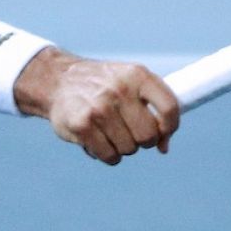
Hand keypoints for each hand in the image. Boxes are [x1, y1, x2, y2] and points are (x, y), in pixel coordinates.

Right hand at [16, 50, 179, 164]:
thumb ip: (154, 107)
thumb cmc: (103, 85)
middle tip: (130, 131)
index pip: (169, 107)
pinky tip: (98, 140)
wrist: (59, 80)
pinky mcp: (82, 125)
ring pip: (129, 149)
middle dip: (143, 140)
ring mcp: (100, 108)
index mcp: (137, 75)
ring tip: (109, 131)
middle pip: (149, 135)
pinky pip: (110, 156)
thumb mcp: (130, 81)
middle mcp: (119, 89)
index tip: (163, 135)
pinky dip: (107, 154)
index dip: (170, 127)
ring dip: (122, 147)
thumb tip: (164, 147)